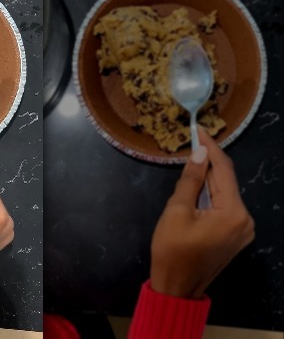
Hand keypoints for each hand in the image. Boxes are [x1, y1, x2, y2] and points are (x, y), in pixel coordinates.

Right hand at [150, 128, 253, 298]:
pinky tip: (198, 186)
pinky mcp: (235, 237)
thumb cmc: (172, 249)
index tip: (199, 130)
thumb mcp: (176, 211)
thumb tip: (199, 154)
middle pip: (226, 183)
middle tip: (193, 142)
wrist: (176, 287)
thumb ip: (191, 180)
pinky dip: (211, 196)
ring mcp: (242, 230)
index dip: (211, 149)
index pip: (224, 171)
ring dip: (209, 179)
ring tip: (192, 161)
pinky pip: (224, 208)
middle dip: (210, 163)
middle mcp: (245, 220)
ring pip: (225, 195)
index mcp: (234, 213)